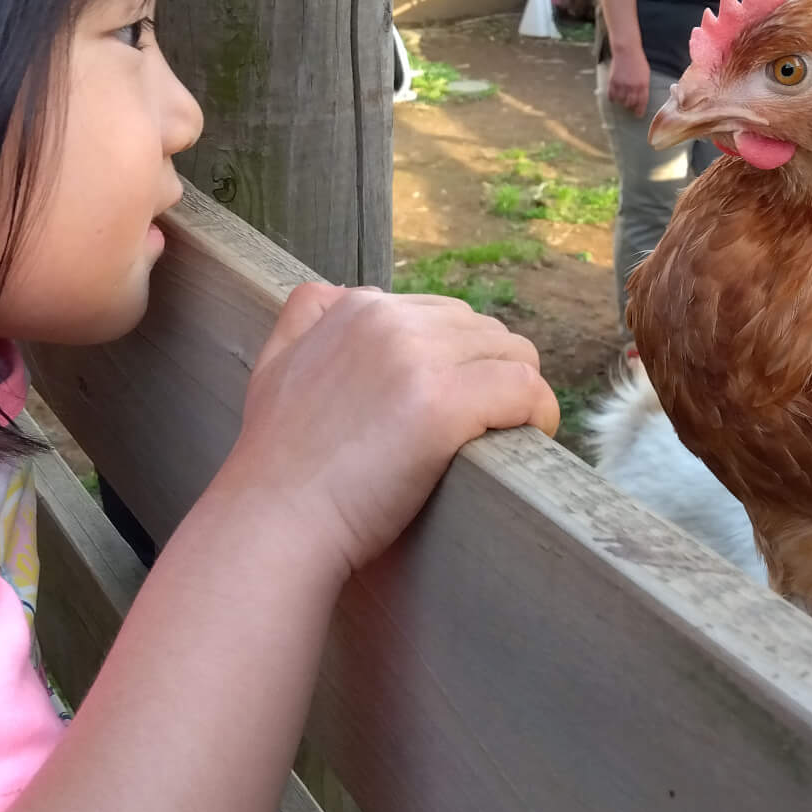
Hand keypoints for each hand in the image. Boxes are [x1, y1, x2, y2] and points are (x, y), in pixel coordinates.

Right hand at [215, 286, 558, 578]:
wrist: (274, 518)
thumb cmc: (277, 461)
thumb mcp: (274, 362)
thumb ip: (305, 318)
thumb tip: (340, 293)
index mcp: (356, 307)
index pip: (441, 314)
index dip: (458, 361)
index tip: (456, 402)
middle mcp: (389, 320)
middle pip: (482, 330)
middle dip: (491, 374)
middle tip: (488, 423)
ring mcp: (418, 359)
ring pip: (513, 354)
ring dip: (519, 393)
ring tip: (510, 432)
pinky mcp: (444, 404)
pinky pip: (525, 390)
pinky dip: (537, 414)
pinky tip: (528, 440)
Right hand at [604, 42, 650, 117]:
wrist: (626, 51)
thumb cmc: (638, 61)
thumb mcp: (646, 74)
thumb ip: (644, 86)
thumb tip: (641, 98)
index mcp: (643, 85)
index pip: (642, 103)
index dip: (639, 111)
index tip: (638, 115)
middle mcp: (632, 87)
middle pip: (630, 104)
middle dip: (630, 107)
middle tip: (630, 107)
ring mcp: (622, 85)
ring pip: (621, 101)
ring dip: (622, 102)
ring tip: (622, 100)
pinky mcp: (613, 82)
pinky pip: (611, 96)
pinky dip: (613, 98)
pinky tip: (614, 97)